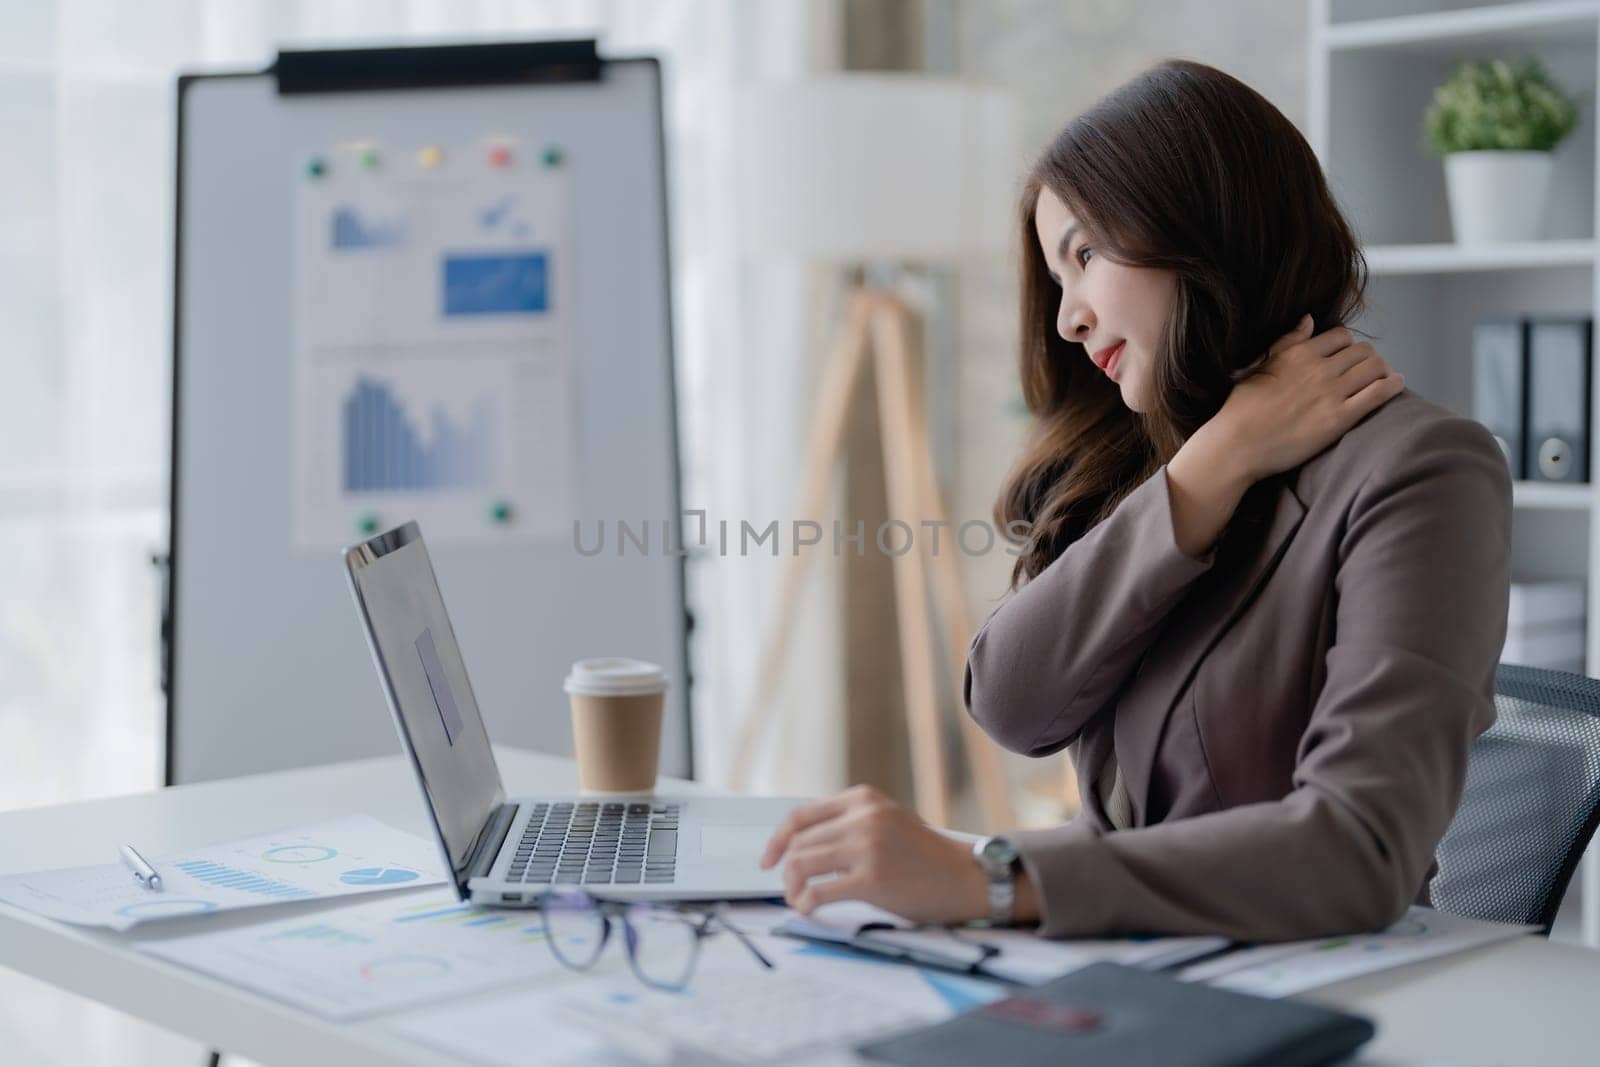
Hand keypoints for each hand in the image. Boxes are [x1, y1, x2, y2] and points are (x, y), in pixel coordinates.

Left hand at [759, 785, 989, 922]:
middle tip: (791, 891)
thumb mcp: (887, 820)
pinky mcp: (872, 878)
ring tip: (800, 900)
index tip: (767, 860)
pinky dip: (806, 903)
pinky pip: (820, 892)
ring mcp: (867, 846)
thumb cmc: (926, 856)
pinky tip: (809, 910)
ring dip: (793, 888)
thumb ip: (850, 823)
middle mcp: (862, 816)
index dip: (776, 840)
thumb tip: (802, 846)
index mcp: (862, 798)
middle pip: (799, 843)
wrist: (966, 876)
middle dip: (787, 871)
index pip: (801, 816)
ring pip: (802, 864)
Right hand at [1213, 314, 1404, 483]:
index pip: (1341, 336)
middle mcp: (1318, 369)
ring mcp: (1330, 394)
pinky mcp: (1339, 419)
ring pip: (1375, 367)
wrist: (1237, 445)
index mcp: (1299, 354)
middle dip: (1368, 358)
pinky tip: (1396, 385)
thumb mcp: (1259, 365)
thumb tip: (1309, 319)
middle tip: (1367, 371)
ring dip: (1383, 370)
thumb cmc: (1242, 408)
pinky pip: (1378, 393)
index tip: (1348, 358)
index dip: (1348, 346)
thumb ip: (1287, 341)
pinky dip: (1393, 386)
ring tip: (1383, 378)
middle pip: (1362, 351)